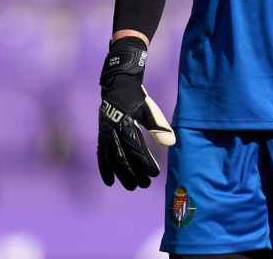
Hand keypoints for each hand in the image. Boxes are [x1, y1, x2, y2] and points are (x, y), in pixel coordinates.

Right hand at [98, 37, 175, 189]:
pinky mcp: (101, 135)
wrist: (117, 85)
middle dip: (133, 174)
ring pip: (111, 159)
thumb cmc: (136, 98)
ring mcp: (105, 133)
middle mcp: (113, 130)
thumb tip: (171, 143)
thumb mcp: (149, 109)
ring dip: (121, 175)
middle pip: (122, 158)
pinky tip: (110, 182)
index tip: (155, 174)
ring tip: (131, 187)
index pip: (136, 149)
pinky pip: (101, 155)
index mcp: (126, 123)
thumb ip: (159, 127)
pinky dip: (105, 169)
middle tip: (144, 185)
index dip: (145, 163)